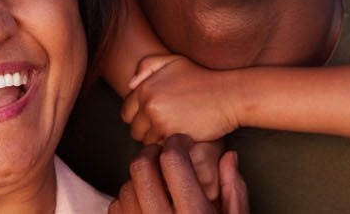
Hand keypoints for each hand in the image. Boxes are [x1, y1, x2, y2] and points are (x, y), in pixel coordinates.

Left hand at [108, 134, 247, 213]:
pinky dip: (126, 200)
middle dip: (152, 153)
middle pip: (141, 168)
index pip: (173, 161)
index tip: (182, 142)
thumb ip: (234, 190)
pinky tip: (144, 203)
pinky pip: (115, 209)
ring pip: (125, 187)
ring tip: (156, 182)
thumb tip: (228, 156)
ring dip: (138, 179)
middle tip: (164, 154)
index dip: (176, 143)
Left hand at [122, 54, 238, 143]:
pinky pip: (161, 148)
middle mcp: (149, 103)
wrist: (230, 94)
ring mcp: (159, 120)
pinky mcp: (172, 134)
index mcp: (146, 86)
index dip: (141, 116)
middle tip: (168, 124)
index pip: (127, 112)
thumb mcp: (175, 62)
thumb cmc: (203, 79)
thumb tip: (130, 86)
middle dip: (148, 129)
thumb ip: (148, 66)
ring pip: (146, 141)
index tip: (158, 115)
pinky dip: (169, 145)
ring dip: (158, 139)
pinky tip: (182, 135)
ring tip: (176, 129)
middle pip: (134, 129)